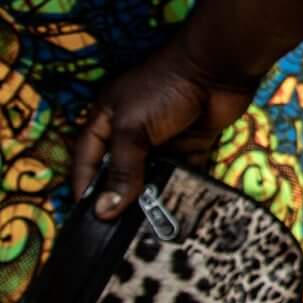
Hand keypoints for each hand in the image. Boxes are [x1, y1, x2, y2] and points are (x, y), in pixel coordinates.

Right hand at [68, 35, 258, 221]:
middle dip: (117, 199)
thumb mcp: (133, 128)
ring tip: (143, 232)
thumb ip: (122, 170)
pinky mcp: (191, 147)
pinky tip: (175, 217)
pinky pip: (180, 176)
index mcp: (107, 120)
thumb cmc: (165, 90)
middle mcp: (132, 132)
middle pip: (119, 173)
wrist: (219, 67)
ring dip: (148, 199)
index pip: (87, 160)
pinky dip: (178, 193)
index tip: (84, 220)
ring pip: (150, 178)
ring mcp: (162, 141)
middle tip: (113, 235)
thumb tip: (104, 211)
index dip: (84, 188)